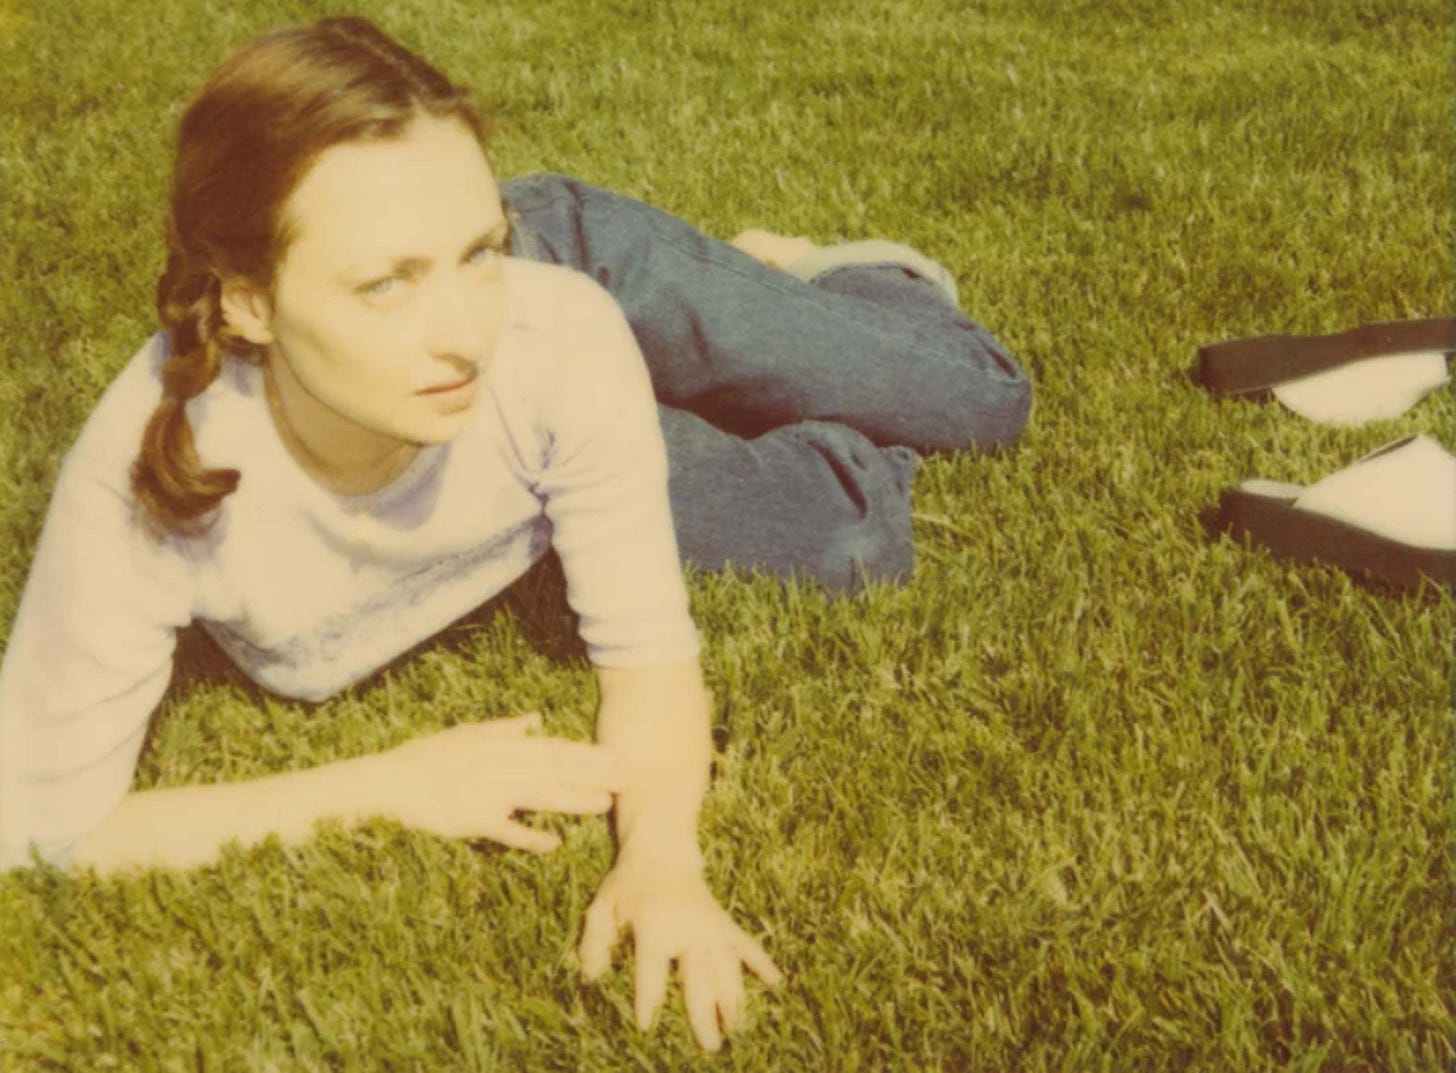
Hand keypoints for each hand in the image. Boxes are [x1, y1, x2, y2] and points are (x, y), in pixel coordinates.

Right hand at [376, 713, 625, 850]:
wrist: (392, 782)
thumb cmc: (429, 756)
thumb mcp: (469, 733)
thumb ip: (506, 728)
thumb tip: (536, 720)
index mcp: (502, 745)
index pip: (555, 749)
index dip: (588, 754)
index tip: (618, 755)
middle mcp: (502, 766)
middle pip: (557, 770)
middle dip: (594, 774)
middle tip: (628, 778)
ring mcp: (490, 792)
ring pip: (541, 795)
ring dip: (574, 800)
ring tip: (606, 804)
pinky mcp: (475, 819)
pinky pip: (507, 830)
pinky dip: (530, 836)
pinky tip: (555, 843)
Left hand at [579, 855, 782, 1050]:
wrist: (662, 851)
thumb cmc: (628, 886)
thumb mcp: (602, 907)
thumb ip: (595, 941)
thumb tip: (590, 976)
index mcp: (654, 926)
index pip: (651, 969)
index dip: (648, 997)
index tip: (646, 1025)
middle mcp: (687, 928)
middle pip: (698, 976)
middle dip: (703, 1011)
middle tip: (710, 1046)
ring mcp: (710, 926)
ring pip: (726, 966)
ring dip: (733, 998)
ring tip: (736, 1027)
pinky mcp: (724, 923)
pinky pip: (746, 944)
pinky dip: (761, 961)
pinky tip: (776, 981)